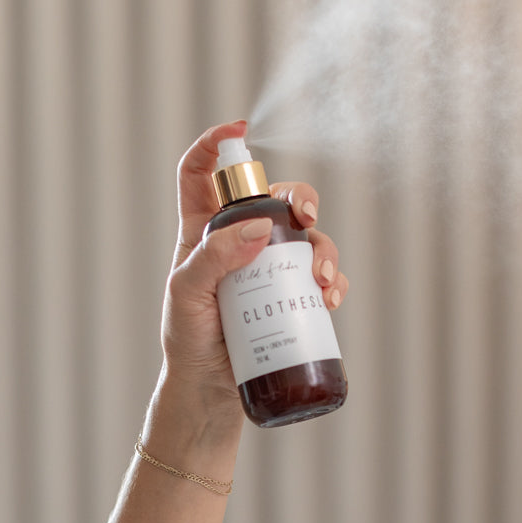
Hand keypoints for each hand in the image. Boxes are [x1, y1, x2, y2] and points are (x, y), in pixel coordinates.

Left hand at [159, 120, 348, 425]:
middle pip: (275, 198)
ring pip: (307, 237)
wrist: (208, 392)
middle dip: (298, 196)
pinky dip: (335, 281)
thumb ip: (213, 257)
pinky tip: (330, 298)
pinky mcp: (292, 299)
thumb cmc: (187, 339)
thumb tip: (257, 226)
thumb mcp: (187, 294)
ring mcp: (270, 271)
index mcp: (204, 230)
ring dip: (323, 248)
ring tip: (320, 280)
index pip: (202, 174)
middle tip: (305, 215)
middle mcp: (241, 242)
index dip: (216, 144)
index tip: (239, 130)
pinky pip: (323, 278)